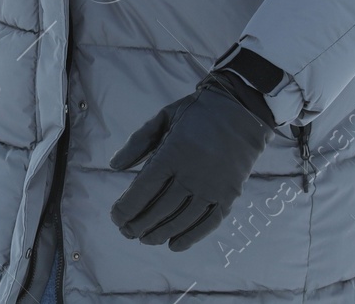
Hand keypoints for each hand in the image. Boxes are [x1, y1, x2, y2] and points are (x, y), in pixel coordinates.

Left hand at [108, 73, 272, 249]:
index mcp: (172, 153)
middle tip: (126, 231)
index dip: (127, 207)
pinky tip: (174, 245)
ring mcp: (212, 187)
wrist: (241, 110)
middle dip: (139, 224)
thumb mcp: (163, 118)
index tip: (115, 217)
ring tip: (145, 239)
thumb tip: (112, 165)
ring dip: (160, 233)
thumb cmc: (196, 113)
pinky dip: (190, 237)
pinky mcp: (229, 195)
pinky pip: (208, 223)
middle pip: (160, 209)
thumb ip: (137, 142)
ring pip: (182, 220)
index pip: (143, 189)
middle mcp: (192, 174)